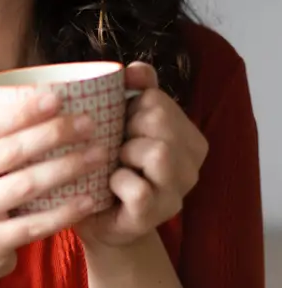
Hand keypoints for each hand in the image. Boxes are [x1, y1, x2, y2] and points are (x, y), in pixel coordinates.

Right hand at [0, 67, 107, 287]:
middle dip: (55, 134)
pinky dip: (66, 211)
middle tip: (91, 123)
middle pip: (11, 153)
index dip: (24, 111)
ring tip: (101, 154)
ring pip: (26, 186)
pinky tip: (91, 198)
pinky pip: (34, 224)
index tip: (60, 98)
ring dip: (68, 168)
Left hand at [76, 62, 207, 248]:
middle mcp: (192, 161)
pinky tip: (110, 187)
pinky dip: (117, 183)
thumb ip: (135, 94)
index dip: (127, 107)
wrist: (95, 219)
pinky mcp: (157, 213)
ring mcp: (178, 190)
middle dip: (126, 128)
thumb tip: (134, 68)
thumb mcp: (119, 126)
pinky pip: (138, 187)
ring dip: (124, 154)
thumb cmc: (105, 167)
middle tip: (114, 147)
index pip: (157, 98)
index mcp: (186, 134)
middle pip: (159, 119)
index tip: (118, 124)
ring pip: (158, 151)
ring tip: (114, 165)